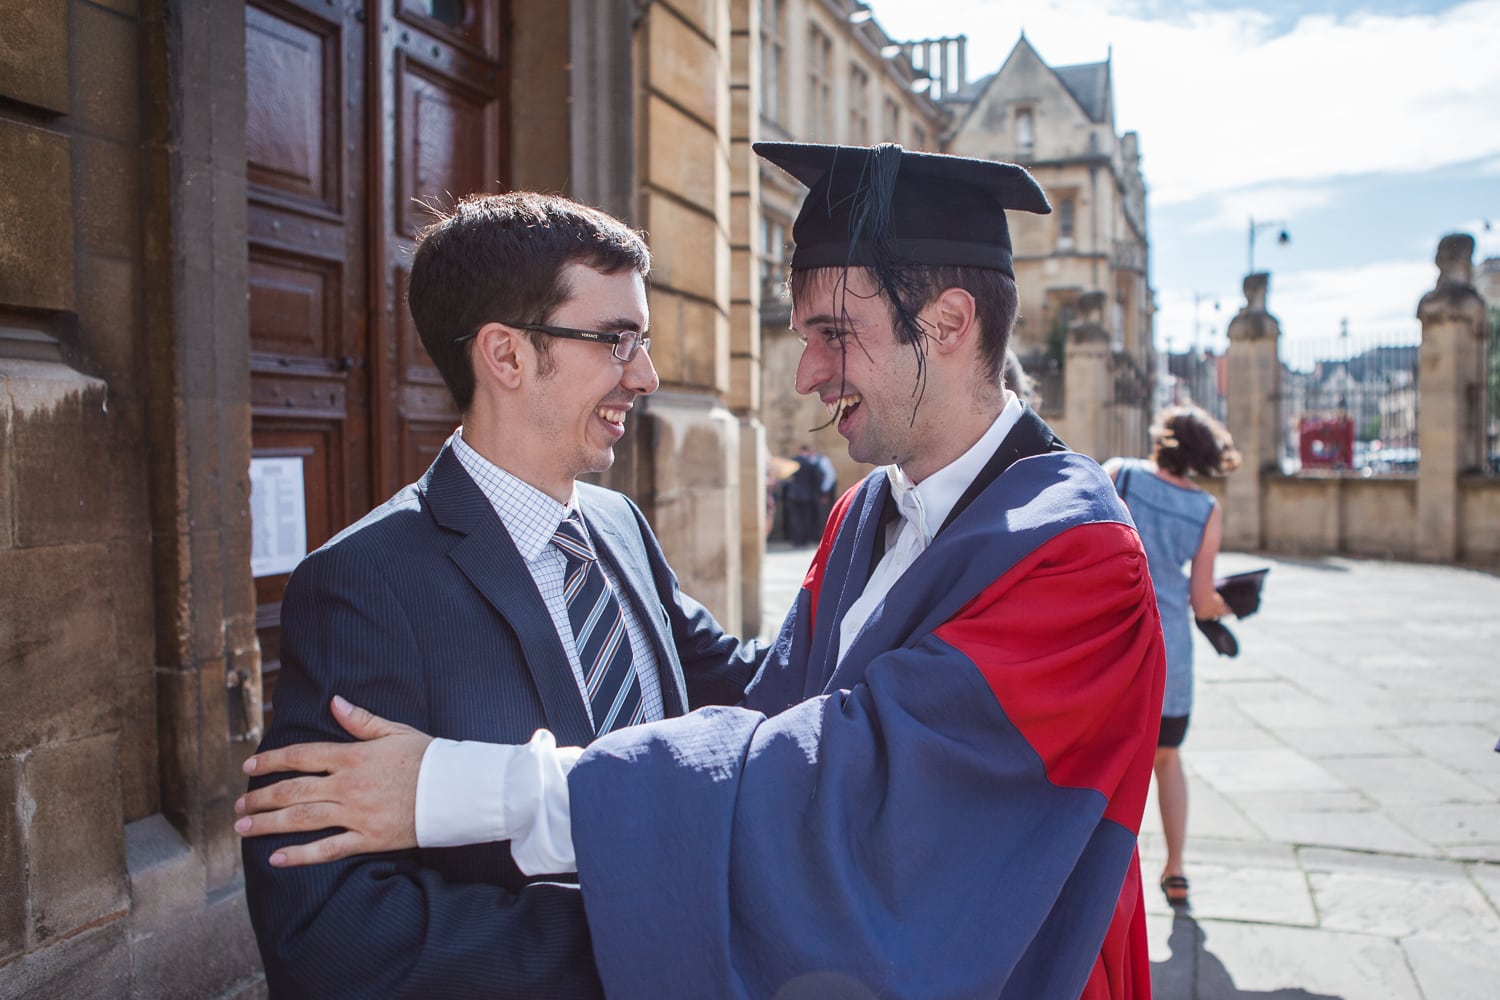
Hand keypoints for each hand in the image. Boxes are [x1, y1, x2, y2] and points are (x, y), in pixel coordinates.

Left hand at [234, 695, 431, 866]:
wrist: (456, 790)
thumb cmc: (429, 758)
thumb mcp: (396, 731)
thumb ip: (361, 720)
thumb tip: (334, 702)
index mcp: (353, 756)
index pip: (301, 756)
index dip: (271, 762)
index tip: (249, 769)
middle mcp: (348, 785)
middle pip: (293, 791)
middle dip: (260, 798)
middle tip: (238, 807)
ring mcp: (357, 813)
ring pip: (302, 819)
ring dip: (268, 824)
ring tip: (243, 829)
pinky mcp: (368, 838)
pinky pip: (328, 849)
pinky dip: (300, 855)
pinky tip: (276, 859)